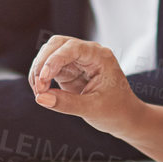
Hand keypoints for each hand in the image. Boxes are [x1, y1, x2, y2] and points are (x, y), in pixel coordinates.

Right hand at [29, 35, 143, 136]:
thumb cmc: (116, 111)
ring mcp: (77, 61)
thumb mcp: (93, 109)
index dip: (54, 60)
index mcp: (100, 57)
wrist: (124, 117)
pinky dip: (41, 77)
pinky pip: (48, 67)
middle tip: (38, 88)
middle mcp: (88, 54)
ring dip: (39, 70)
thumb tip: (40, 98)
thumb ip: (67, 103)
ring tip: (38, 92)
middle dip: (42, 63)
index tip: (43, 78)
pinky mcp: (68, 70)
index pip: (72, 48)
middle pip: (57, 44)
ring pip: (49, 53)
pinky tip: (40, 91)